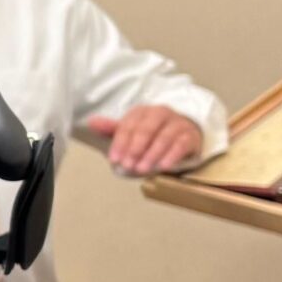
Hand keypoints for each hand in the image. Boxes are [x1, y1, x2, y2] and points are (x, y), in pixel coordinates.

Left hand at [85, 105, 203, 176]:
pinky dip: (172, 155)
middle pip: (146, 129)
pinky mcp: (190, 135)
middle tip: (128, 165)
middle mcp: (160, 113)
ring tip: (143, 169)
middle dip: (135, 148)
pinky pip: (181, 144)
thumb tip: (92, 122)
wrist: (181, 134)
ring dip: (152, 154)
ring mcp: (177, 123)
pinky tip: (163, 166)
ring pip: (164, 136)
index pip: (129, 125)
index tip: (114, 159)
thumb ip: (112, 130)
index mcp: (142, 111)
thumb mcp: (131, 132)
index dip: (120, 143)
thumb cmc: (151, 135)